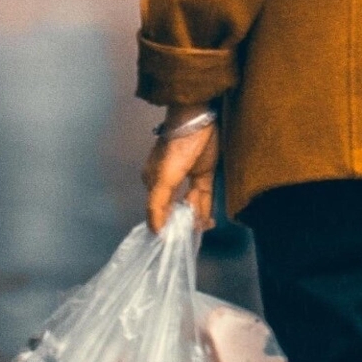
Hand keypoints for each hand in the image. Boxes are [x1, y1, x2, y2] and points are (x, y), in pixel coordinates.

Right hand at [144, 104, 219, 233]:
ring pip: (191, 204)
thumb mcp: (163, 180)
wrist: (197, 121)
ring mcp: (187, 178)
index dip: (167, 226)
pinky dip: (205, 209)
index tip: (176, 241)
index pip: (158, 211)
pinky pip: (203, 197)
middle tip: (194, 235)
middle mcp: (168, 182)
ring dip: (196, 217)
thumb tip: (155, 232)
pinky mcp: (203, 174)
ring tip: (203, 227)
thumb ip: (157, 206)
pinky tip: (207, 221)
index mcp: (153, 182)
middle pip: (176, 209)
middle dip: (184, 223)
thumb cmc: (176, 149)